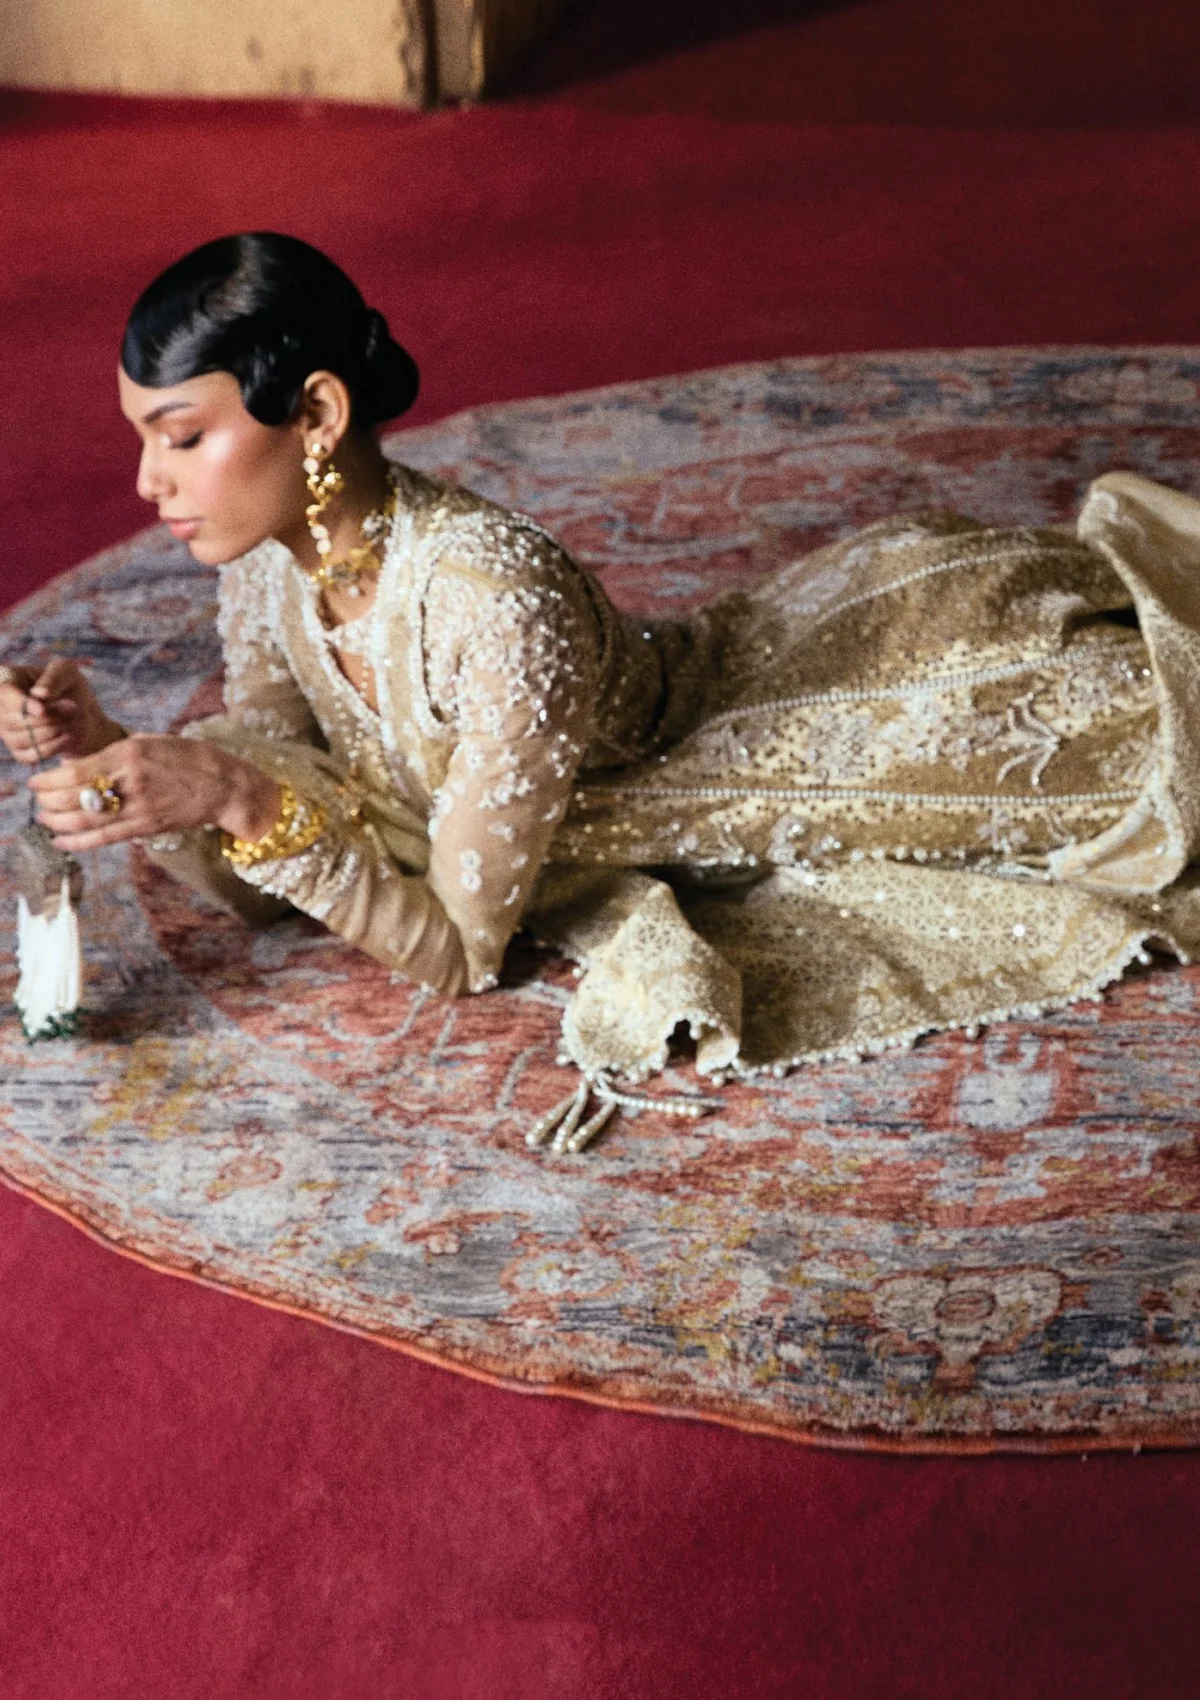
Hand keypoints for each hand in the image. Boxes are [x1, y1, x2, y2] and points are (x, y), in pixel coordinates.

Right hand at [0, 658, 123, 764]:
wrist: (82, 713)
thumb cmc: (69, 686)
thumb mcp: (67, 672)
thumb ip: (53, 679)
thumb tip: (39, 694)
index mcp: (7, 679)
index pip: (4, 693)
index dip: (21, 705)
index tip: (42, 711)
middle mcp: (0, 706)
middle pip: (13, 721)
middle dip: (48, 719)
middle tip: (73, 709)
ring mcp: (6, 730)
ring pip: (21, 739)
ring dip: (53, 732)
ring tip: (74, 720)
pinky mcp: (19, 750)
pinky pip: (31, 755)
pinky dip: (53, 747)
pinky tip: (68, 736)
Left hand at [28, 736, 282, 852]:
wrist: (225, 786)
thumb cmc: (189, 759)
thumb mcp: (150, 742)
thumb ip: (114, 753)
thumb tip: (79, 765)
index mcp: (130, 754)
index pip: (77, 771)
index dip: (49, 780)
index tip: (35, 782)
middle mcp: (132, 781)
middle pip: (76, 797)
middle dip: (49, 802)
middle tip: (38, 801)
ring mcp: (140, 807)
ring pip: (86, 821)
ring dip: (58, 823)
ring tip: (45, 820)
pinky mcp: (147, 827)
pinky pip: (106, 838)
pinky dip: (79, 843)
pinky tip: (61, 842)